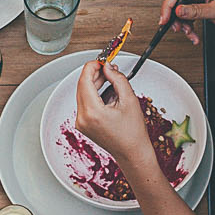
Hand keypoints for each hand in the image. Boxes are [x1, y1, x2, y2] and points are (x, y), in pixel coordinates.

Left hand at [73, 59, 155, 174]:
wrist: (132, 153)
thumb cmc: (133, 133)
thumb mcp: (129, 100)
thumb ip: (117, 79)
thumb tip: (108, 67)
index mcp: (92, 112)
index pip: (84, 80)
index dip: (92, 67)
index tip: (102, 61)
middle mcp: (82, 118)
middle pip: (82, 86)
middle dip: (94, 74)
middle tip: (108, 68)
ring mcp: (81, 122)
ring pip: (83, 93)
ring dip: (95, 84)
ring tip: (112, 81)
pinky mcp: (83, 125)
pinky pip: (85, 103)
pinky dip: (95, 94)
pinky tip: (109, 94)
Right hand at [157, 0, 214, 45]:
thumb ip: (196, 11)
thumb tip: (178, 11)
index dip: (167, 6)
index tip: (164, 19)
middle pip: (175, 1)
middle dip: (175, 17)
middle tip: (177, 29)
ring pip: (180, 11)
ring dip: (183, 25)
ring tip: (190, 34)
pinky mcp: (200, 5)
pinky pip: (187, 15)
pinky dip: (188, 26)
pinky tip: (193, 34)